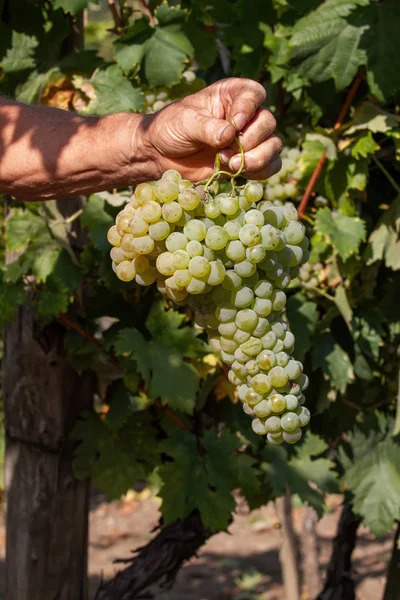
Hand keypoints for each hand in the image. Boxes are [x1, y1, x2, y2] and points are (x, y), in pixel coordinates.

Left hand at [138, 77, 281, 182]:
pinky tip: (239, 173)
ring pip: (274, 145)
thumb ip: (206, 127)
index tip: (235, 124)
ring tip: (231, 165)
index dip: (249, 109)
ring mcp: (248, 139)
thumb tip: (229, 135)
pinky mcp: (248, 161)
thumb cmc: (171, 129)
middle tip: (226, 151)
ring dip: (258, 158)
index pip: (254, 94)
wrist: (161, 155)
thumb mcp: (184, 122)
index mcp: (230, 95)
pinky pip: (270, 166)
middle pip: (267, 122)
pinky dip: (261, 172)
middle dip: (251, 140)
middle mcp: (245, 115)